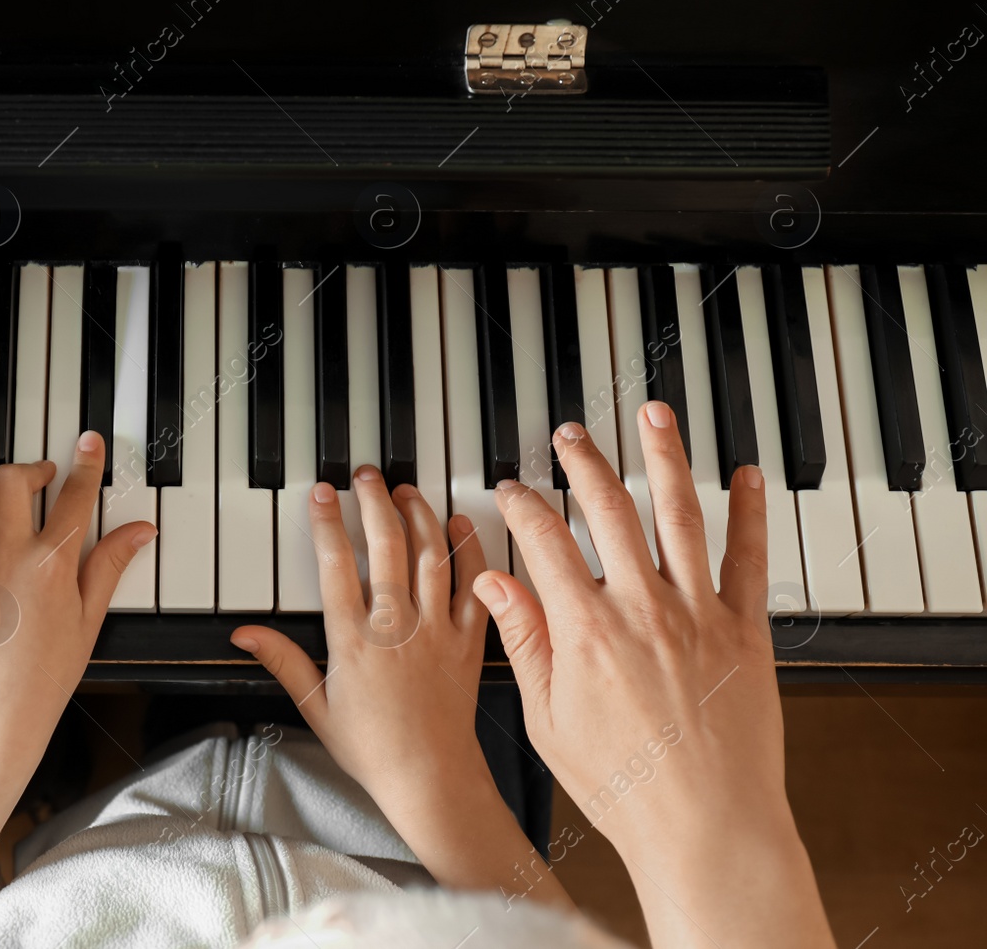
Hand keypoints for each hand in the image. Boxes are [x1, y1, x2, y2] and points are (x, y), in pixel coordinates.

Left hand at [0, 430, 155, 756]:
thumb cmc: (45, 673)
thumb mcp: (91, 616)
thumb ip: (111, 564)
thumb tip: (139, 530)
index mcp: (51, 563)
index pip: (74, 496)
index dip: (85, 464)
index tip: (88, 444)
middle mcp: (7, 553)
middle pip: (15, 481)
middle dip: (32, 468)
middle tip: (41, 477)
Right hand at [230, 467, 564, 904]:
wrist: (431, 778)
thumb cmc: (373, 749)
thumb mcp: (316, 706)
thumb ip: (282, 661)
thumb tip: (244, 634)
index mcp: (354, 641)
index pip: (336, 564)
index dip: (327, 522)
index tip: (323, 493)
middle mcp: (396, 627)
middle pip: (386, 545)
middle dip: (373, 501)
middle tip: (365, 476)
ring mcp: (436, 630)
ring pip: (430, 554)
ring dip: (418, 514)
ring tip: (404, 490)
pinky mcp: (468, 639)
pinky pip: (473, 584)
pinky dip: (468, 548)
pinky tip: (457, 523)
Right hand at [479, 402, 832, 946]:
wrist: (705, 827)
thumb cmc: (623, 785)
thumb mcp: (548, 718)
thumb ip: (524, 642)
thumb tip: (493, 583)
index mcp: (585, 630)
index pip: (544, 540)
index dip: (523, 504)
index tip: (513, 489)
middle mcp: (642, 608)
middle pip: (608, 509)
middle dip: (584, 462)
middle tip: (571, 435)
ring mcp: (698, 614)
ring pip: (678, 514)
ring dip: (664, 458)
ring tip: (653, 416)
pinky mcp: (744, 631)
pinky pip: (748, 558)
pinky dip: (749, 513)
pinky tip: (746, 477)